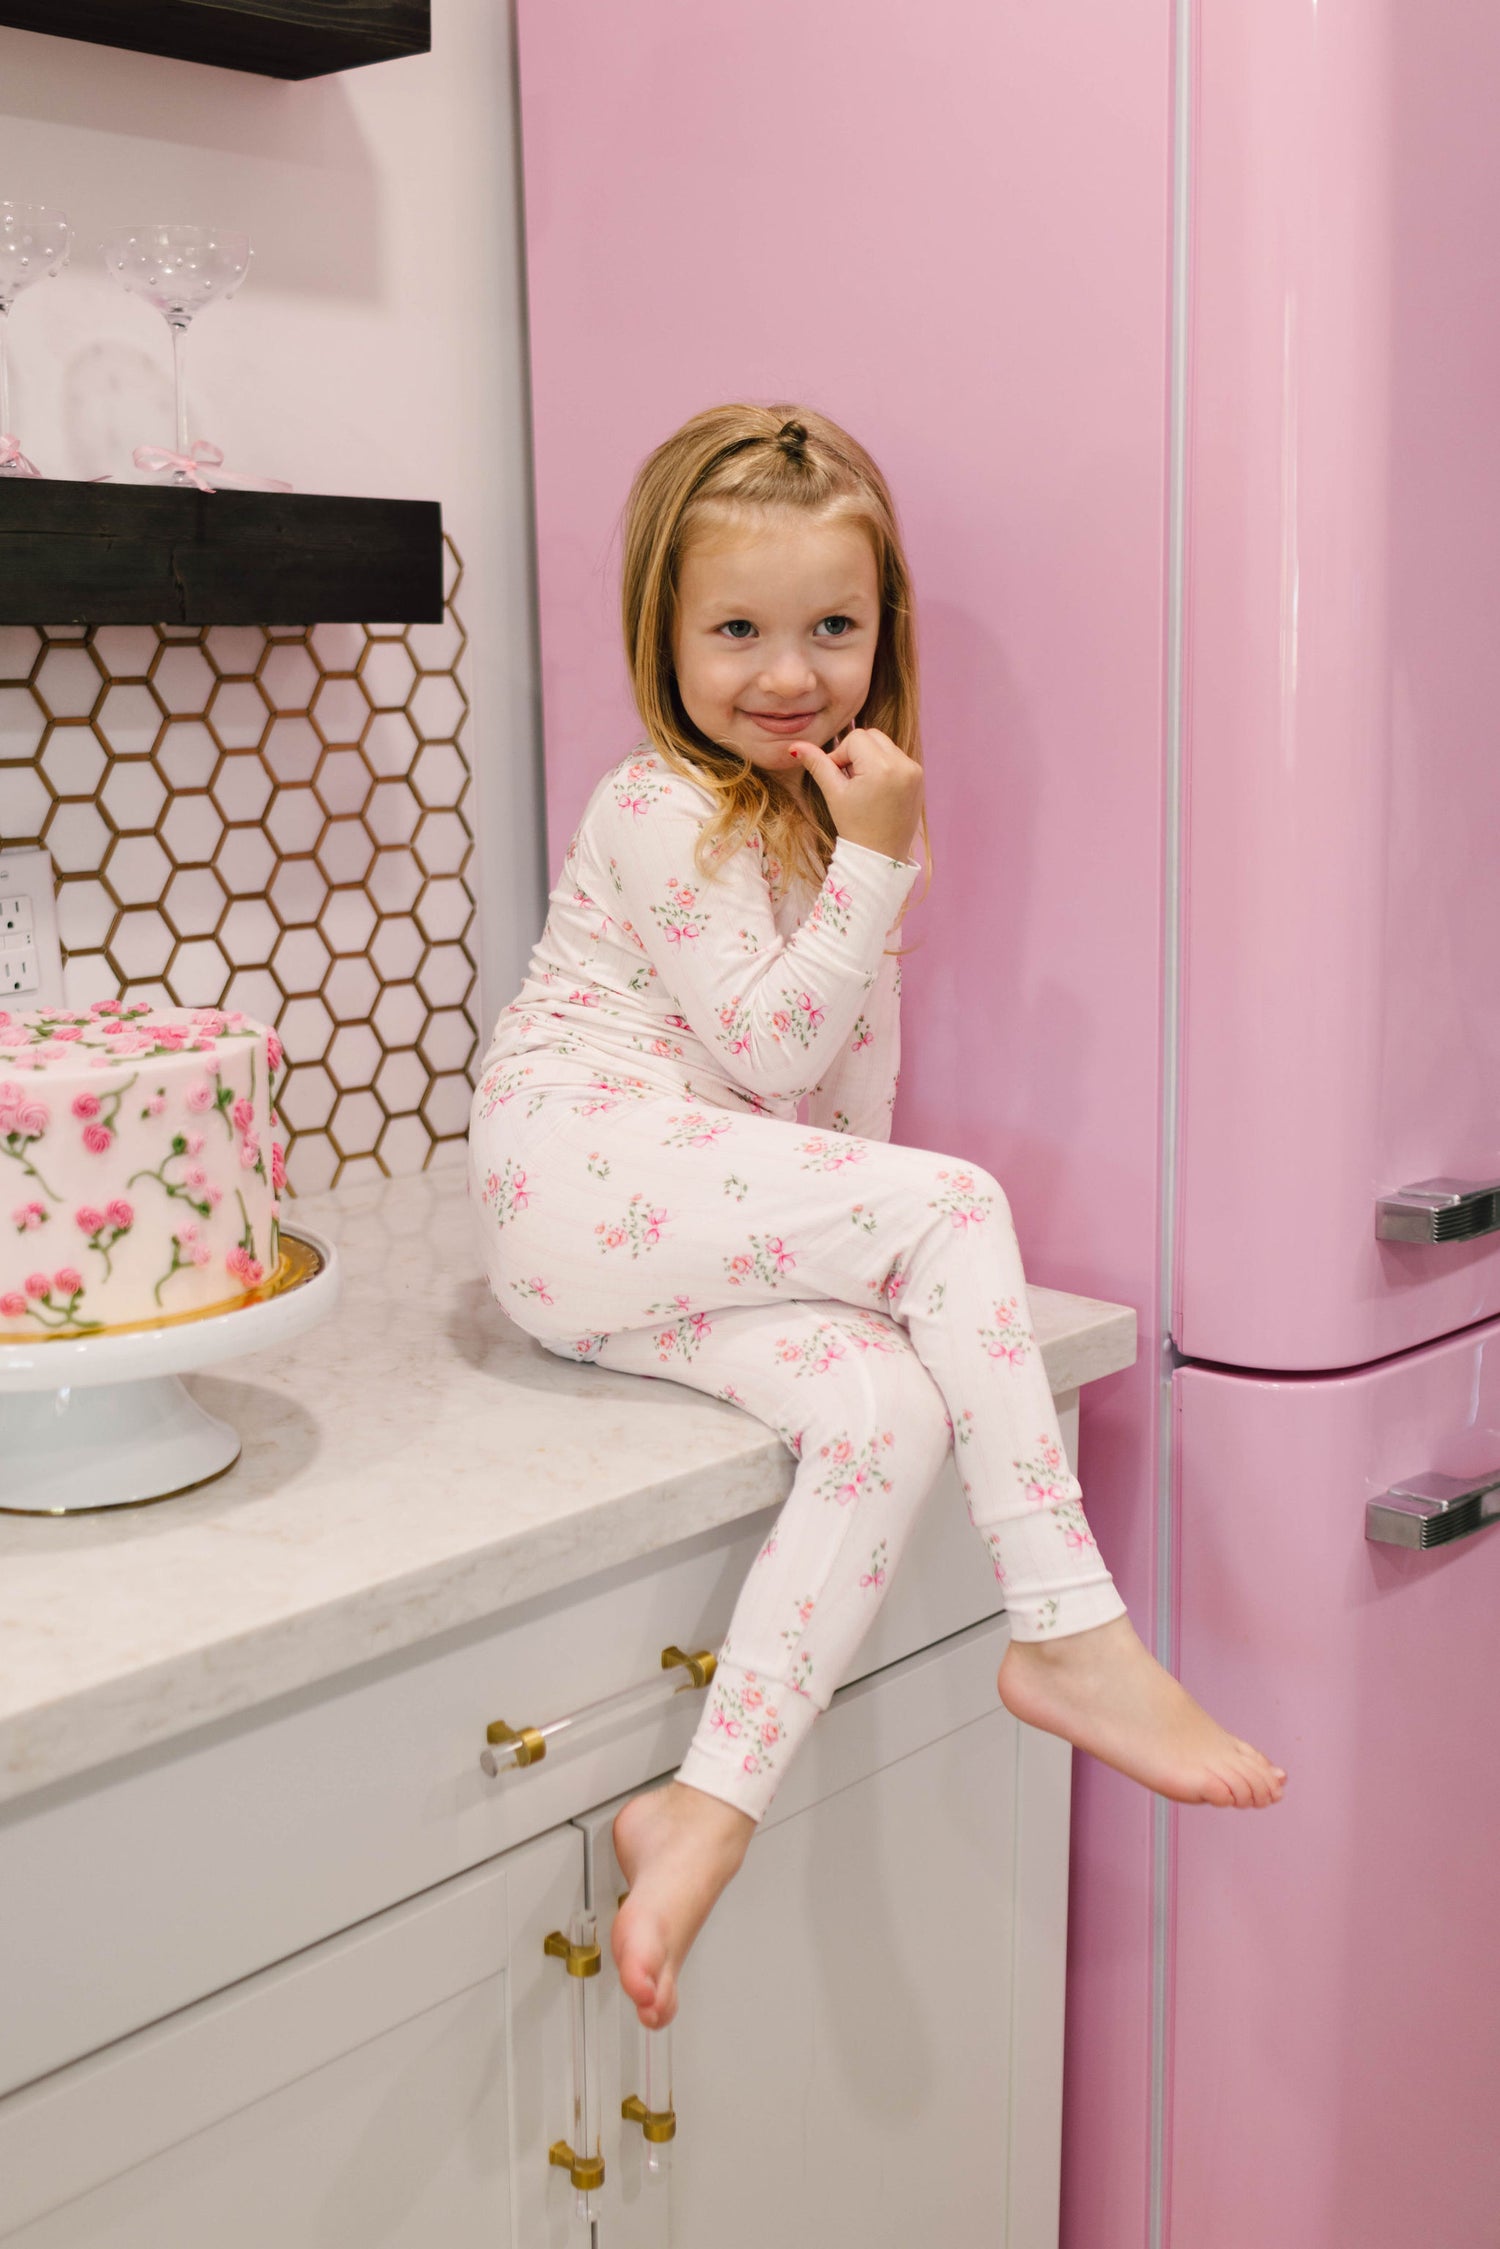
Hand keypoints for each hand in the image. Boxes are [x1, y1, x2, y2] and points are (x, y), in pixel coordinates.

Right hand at [789, 726, 923, 862]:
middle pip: (872, 735)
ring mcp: (914, 770)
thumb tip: (795, 746)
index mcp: (881, 767)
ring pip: (885, 745)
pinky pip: (897, 757)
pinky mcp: (919, 777)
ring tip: (864, 786)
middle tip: (850, 780)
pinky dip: (884, 766)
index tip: (839, 778)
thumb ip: (817, 764)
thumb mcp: (833, 793)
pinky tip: (877, 790)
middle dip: (857, 752)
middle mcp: (903, 764)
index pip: (856, 737)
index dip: (841, 754)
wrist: (880, 856)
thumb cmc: (854, 827)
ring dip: (870, 758)